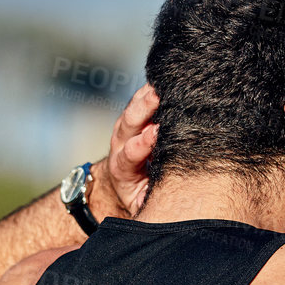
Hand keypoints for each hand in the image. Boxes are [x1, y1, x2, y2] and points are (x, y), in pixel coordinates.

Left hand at [89, 84, 157, 219]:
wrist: (125, 182)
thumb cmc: (140, 195)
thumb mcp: (142, 204)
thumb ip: (149, 201)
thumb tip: (165, 206)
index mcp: (121, 169)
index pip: (129, 154)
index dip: (140, 144)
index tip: (154, 134)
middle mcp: (120, 145)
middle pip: (127, 125)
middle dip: (141, 110)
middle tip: (155, 97)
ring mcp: (125, 130)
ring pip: (133, 110)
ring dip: (145, 96)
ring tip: (160, 82)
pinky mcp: (133, 118)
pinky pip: (140, 101)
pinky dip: (150, 90)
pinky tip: (163, 79)